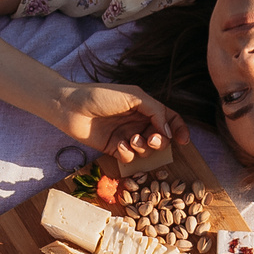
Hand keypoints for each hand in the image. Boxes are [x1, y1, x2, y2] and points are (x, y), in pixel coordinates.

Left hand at [54, 82, 184, 165]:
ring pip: (146, 150)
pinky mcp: (114, 148)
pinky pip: (129, 157)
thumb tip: (168, 130)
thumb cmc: (100, 96)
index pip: (169, 118)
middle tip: (151, 140)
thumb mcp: (133, 96)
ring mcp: (126, 136)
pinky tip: (118, 145)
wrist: (70, 107)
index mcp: (145, 107)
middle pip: (161, 137)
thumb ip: (155, 111)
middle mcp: (138, 122)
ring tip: (131, 140)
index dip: (178, 129)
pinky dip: (127, 153)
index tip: (183, 141)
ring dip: (142, 148)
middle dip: (159, 141)